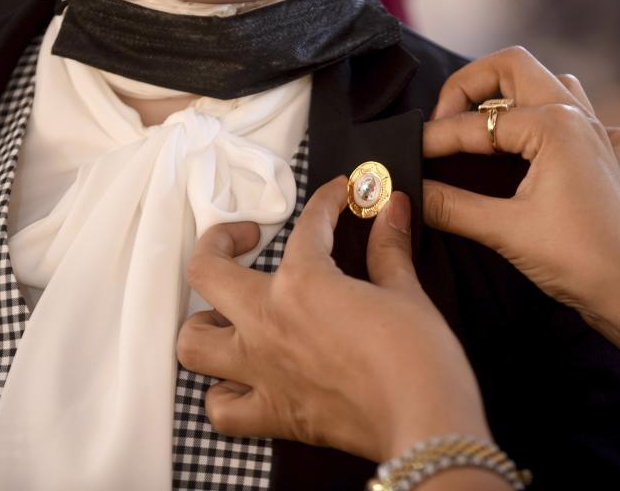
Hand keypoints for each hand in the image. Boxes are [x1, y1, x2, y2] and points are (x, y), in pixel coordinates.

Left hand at [176, 178, 489, 462]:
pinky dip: (222, 392)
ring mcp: (261, 370)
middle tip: (245, 237)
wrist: (426, 424)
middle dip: (220, 240)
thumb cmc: (421, 359)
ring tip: (227, 312)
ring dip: (204, 320)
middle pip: (207, 270)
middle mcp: (268, 323)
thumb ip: (390, 247)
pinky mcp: (272, 414)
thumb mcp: (406, 292)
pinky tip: (241, 379)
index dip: (326, 201)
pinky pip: (220, 408)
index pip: (307, 225)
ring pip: (193, 340)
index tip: (338, 196)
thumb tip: (393, 210)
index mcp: (303, 284)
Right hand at [423, 47, 619, 315]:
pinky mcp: (604, 156)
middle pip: (512, 67)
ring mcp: (595, 132)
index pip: (476, 123)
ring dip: (511, 94)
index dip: (435, 138)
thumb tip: (411, 191)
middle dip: (469, 85)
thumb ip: (451, 206)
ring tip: (483, 126)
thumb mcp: (505, 230)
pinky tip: (546, 144)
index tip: (407, 153)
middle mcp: (576, 116)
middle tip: (443, 122)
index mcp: (553, 124)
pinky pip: (583, 115)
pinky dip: (558, 118)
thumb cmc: (579, 259)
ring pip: (548, 83)